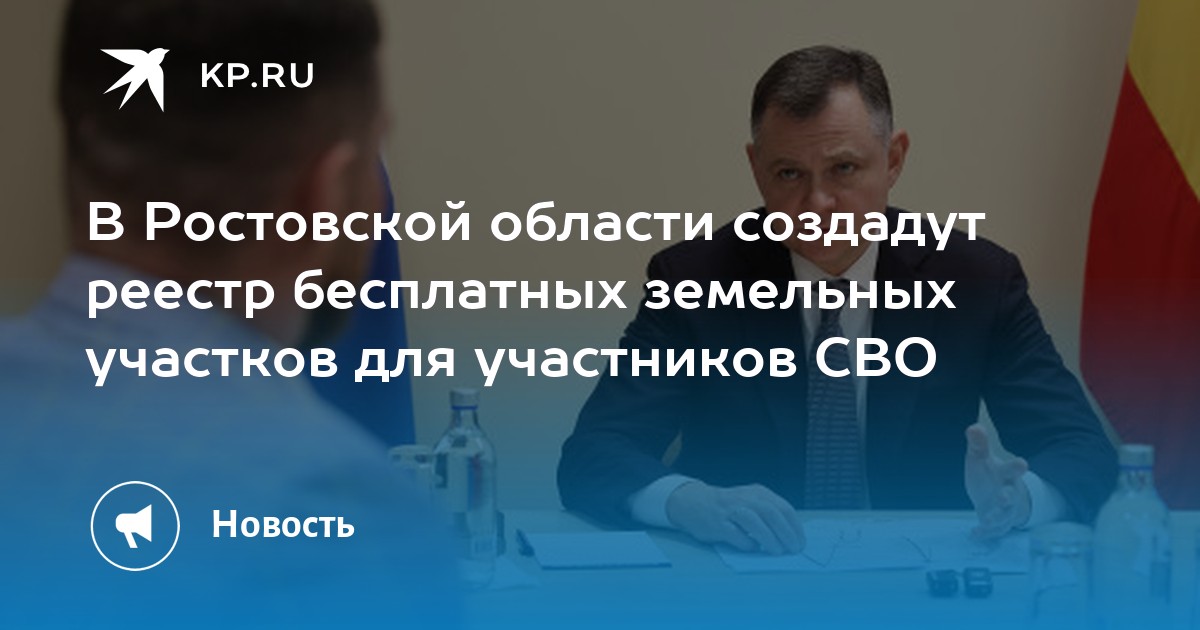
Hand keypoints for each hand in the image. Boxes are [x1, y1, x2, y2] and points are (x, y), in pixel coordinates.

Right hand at [665, 481, 803, 554]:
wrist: (694, 502)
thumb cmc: (728, 507)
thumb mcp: (750, 501)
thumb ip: (768, 514)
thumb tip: (790, 537)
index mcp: (758, 493)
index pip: (783, 507)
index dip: (795, 527)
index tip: (800, 542)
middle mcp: (745, 499)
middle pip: (771, 513)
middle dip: (786, 533)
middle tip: (793, 550)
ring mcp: (730, 510)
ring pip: (754, 522)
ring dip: (769, 538)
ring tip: (777, 552)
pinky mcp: (717, 523)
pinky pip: (735, 534)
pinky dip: (747, 543)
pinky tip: (752, 549)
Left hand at [964, 423, 1030, 538]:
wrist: (997, 499)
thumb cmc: (989, 476)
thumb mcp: (980, 459)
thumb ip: (978, 445)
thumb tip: (974, 427)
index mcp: (1006, 476)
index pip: (1012, 470)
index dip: (1016, 467)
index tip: (1022, 463)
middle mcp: (1008, 494)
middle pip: (1011, 496)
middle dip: (1008, 496)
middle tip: (1005, 495)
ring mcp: (1003, 511)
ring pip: (1003, 516)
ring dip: (996, 518)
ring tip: (988, 520)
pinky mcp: (996, 525)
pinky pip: (992, 531)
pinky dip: (984, 533)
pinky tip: (975, 534)